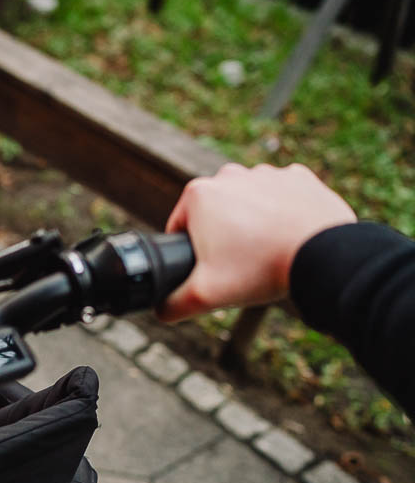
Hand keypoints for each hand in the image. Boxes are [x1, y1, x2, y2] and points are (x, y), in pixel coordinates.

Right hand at [158, 163, 355, 321]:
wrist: (323, 254)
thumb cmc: (259, 270)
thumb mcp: (204, 296)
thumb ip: (171, 304)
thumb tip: (159, 309)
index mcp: (198, 195)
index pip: (180, 228)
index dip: (189, 253)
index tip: (210, 270)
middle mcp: (229, 175)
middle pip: (214, 214)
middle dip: (221, 237)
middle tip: (238, 265)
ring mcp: (267, 173)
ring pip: (247, 205)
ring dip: (251, 225)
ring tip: (265, 253)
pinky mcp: (299, 177)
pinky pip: (281, 199)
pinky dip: (282, 215)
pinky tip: (288, 237)